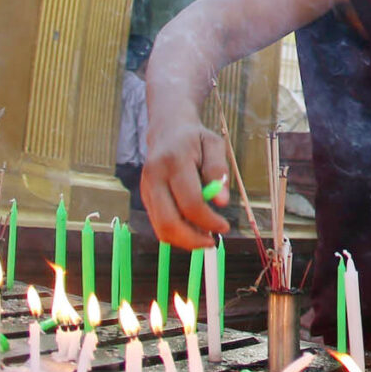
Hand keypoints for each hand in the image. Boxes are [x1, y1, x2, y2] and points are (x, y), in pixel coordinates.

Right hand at [141, 122, 231, 248]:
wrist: (167, 129)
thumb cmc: (195, 138)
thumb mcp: (214, 145)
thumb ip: (218, 172)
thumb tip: (222, 202)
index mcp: (174, 162)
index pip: (190, 203)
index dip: (209, 221)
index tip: (225, 226)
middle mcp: (154, 177)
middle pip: (169, 222)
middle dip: (193, 239)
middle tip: (212, 242)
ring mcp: (146, 189)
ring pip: (161, 228)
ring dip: (184, 240)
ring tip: (204, 237)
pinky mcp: (145, 197)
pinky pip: (158, 224)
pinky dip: (176, 233)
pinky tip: (192, 228)